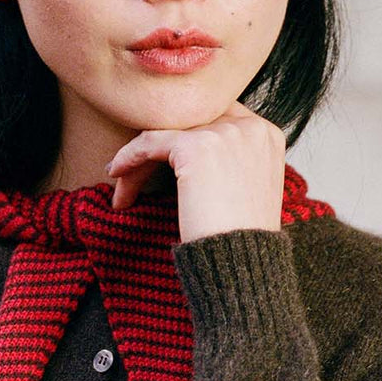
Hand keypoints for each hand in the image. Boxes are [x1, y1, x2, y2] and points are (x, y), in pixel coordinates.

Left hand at [104, 101, 287, 243]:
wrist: (242, 261)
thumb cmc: (241, 238)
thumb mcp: (249, 188)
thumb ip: (232, 160)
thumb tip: (194, 155)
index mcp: (265, 134)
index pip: (215, 118)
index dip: (186, 135)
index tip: (162, 158)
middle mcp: (249, 127)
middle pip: (189, 125)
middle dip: (161, 149)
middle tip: (137, 175)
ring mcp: (224, 134)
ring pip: (166, 134)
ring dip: (140, 161)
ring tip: (124, 188)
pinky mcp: (195, 147)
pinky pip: (150, 142)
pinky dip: (129, 156)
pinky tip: (116, 172)